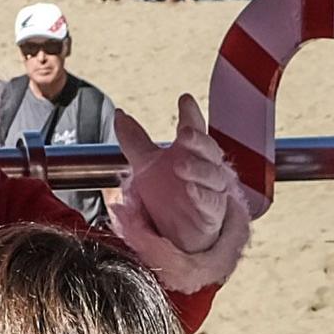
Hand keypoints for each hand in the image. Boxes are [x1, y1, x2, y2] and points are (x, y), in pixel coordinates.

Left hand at [115, 94, 236, 253]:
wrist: (175, 233)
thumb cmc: (168, 195)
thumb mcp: (146, 165)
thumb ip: (135, 140)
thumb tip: (120, 114)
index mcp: (191, 151)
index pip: (194, 127)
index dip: (190, 114)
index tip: (184, 100)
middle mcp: (205, 167)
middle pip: (208, 149)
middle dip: (197, 140)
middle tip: (184, 133)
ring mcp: (212, 189)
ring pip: (212, 175)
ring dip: (198, 169)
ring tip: (180, 166)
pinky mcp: (213, 212)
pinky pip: (212, 203)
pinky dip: (202, 196)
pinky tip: (191, 191)